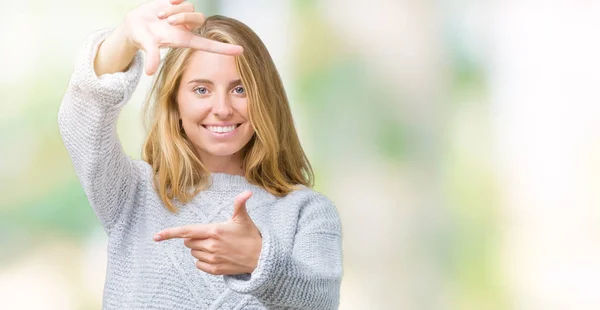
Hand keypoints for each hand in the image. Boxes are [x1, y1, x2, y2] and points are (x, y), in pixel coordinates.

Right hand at [121, 0, 242, 74]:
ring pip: (190, 6)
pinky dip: (174, 0)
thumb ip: (151, 57)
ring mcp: (184, 15)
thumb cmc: (143, 38)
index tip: (241, 51)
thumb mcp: (147, 46)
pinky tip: (165, 4)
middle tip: (167, 21)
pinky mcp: (178, 3)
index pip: (209, 45)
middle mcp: (188, 28)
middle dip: (183, 17)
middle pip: (199, 18)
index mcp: (185, 40)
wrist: (135, 25)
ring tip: (160, 16)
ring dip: (174, 10)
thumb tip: (150, 72)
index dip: (224, 49)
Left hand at [154, 191, 261, 274]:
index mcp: (214, 230)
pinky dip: (204, 260)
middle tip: (212, 236)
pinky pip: (199, 264)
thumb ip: (240, 204)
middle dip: (195, 238)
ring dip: (200, 249)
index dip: (170, 233)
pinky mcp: (215, 269)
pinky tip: (217, 256)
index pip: (187, 231)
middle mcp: (211, 245)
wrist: (261, 258)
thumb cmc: (250, 236)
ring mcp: (212, 258)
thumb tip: (247, 192)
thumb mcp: (243, 218)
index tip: (156, 236)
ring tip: (217, 246)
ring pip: (193, 253)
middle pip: (189, 242)